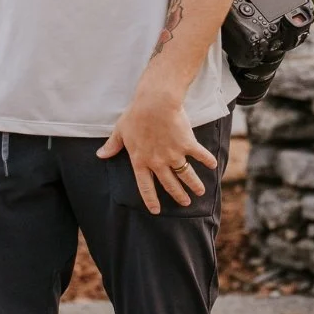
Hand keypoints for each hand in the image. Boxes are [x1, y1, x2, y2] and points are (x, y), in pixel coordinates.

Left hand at [97, 88, 216, 214]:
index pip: (145, 186)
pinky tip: (213, 166)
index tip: (156, 210)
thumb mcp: (120, 131)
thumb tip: (100, 155)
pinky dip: (207, 161)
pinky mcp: (187, 144)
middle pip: (169, 184)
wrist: (155, 103)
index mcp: (140, 161)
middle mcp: (158, 162)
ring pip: (186, 175)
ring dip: (194, 184)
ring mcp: (174, 154)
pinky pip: (199, 155)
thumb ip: (112, 146)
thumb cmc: (135, 115)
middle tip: (186, 203)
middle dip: (178, 195)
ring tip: (200, 192)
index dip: (150, 199)